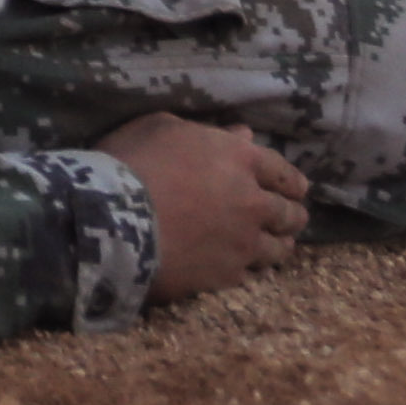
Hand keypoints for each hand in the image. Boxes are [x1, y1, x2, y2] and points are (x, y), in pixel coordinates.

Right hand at [95, 112, 311, 302]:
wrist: (109, 221)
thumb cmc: (131, 162)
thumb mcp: (161, 128)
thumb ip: (205, 130)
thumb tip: (243, 134)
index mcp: (240, 159)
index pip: (283, 172)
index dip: (291, 182)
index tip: (296, 190)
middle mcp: (252, 202)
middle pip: (289, 214)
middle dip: (292, 215)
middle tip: (290, 220)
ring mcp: (242, 243)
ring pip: (278, 250)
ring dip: (278, 245)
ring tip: (274, 248)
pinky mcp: (225, 276)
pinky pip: (250, 275)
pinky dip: (249, 269)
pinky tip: (241, 268)